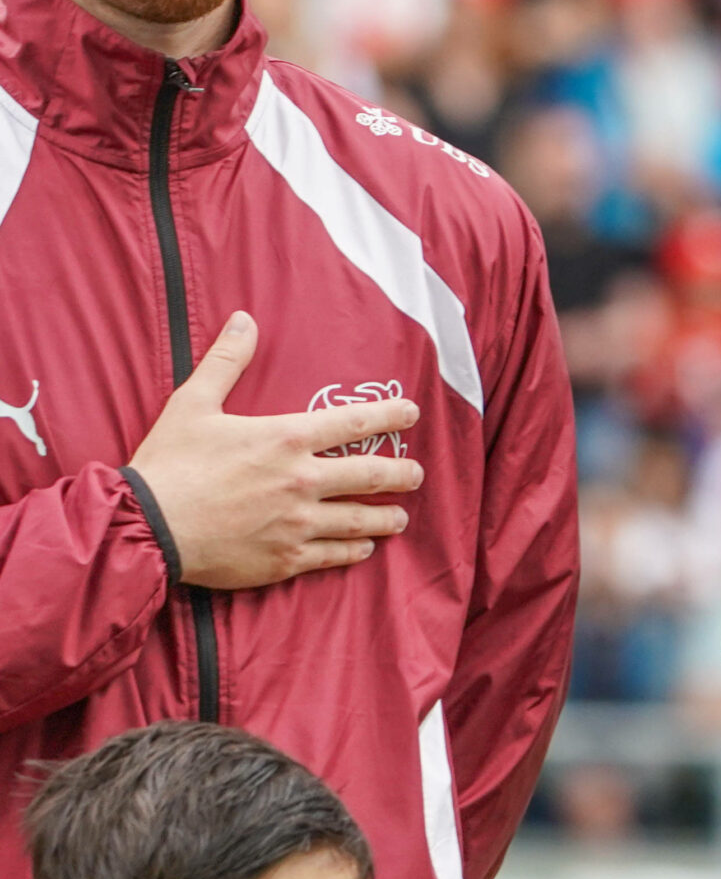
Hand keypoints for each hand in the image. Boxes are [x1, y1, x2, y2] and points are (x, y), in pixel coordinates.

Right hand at [126, 312, 422, 587]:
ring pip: (362, 520)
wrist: (145, 527)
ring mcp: (298, 523)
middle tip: (417, 474)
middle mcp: (302, 481)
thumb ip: (225, 361)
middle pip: (372, 475)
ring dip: (387, 517)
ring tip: (400, 517)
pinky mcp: (286, 559)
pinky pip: (336, 556)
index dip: (390, 415)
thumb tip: (244, 320)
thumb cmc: (169, 464)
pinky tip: (365, 548)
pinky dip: (356, 550)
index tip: (413, 413)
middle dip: (403, 474)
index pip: (354, 423)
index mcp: (286, 439)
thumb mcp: (192, 404)